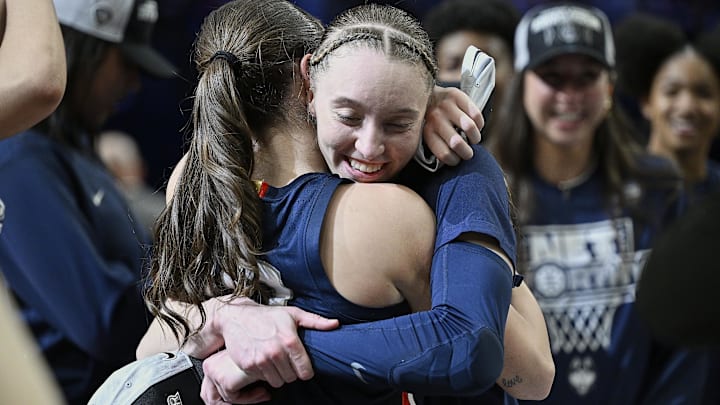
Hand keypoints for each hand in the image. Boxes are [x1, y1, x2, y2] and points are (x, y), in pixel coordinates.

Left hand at [200, 350, 270, 404]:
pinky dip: (250, 398)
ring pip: (225, 398)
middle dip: (233, 402)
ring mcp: (215, 374)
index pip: (211, 388)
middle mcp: (209, 366)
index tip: (247, 395)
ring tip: (263, 393)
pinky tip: (263, 391)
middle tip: (253, 399)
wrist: (272, 344)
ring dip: (247, 399)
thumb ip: (238, 373)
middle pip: (212, 395)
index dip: (228, 396)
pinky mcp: (225, 381)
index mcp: (212, 360)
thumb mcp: (246, 361)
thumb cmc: (264, 347)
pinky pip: (234, 398)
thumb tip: (240, 391)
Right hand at [211, 297, 338, 387]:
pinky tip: (263, 361)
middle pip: (292, 378)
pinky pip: (262, 379)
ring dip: (278, 374)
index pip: (305, 371)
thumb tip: (335, 324)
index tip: (302, 367)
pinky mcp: (248, 366)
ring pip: (278, 382)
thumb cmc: (267, 315)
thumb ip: (316, 321)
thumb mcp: (293, 314)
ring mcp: (261, 360)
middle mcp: (275, 351)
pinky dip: (264, 374)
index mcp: (290, 340)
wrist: (237, 317)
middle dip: (291, 372)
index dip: (305, 371)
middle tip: (286, 361)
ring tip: (275, 362)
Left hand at [423, 86, 483, 165]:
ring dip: (475, 138)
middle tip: (469, 153)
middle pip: (457, 143)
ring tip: (474, 139)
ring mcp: (446, 106)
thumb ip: (438, 148)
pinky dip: (480, 124)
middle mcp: (435, 118)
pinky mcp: (456, 95)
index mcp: (427, 132)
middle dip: (467, 152)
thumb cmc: (432, 123)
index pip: (444, 154)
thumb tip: (451, 167)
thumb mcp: (428, 136)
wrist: (428, 95)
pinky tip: (477, 126)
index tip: (457, 159)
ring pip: (469, 127)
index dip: (455, 161)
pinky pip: (476, 114)